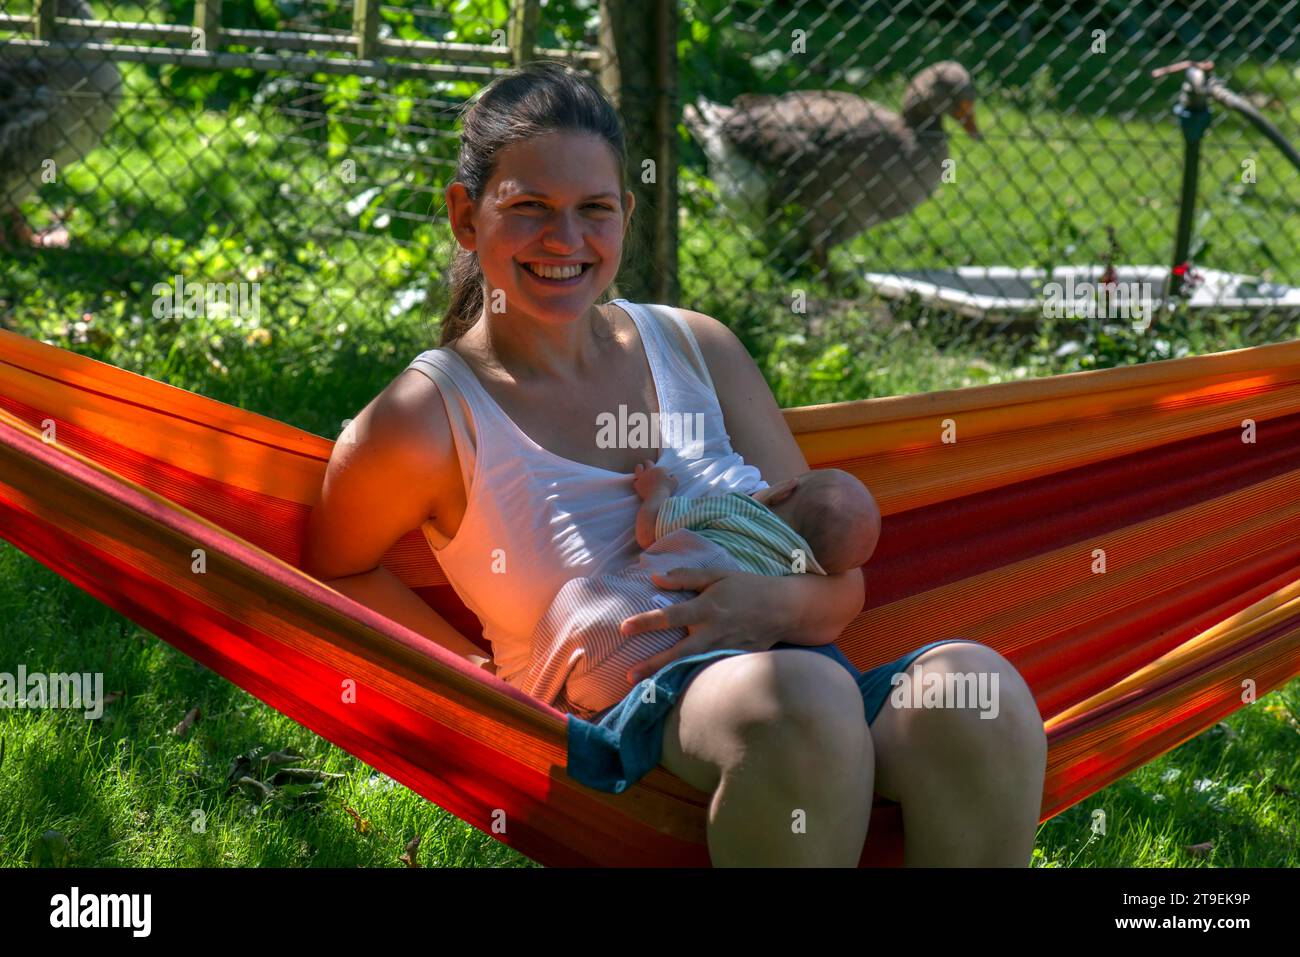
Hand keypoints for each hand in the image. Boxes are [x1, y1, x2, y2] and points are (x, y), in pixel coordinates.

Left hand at [618, 566, 777, 682]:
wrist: (784, 608)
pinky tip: (676, 689)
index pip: (670, 616)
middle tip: (629, 676)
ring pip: (692, 666)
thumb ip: (686, 577)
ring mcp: (725, 650)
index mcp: (707, 608)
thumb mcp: (717, 575)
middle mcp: (713, 632)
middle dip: (653, 665)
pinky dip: (692, 679)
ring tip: (646, 689)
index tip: (623, 629)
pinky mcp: (735, 661)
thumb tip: (655, 578)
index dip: (645, 622)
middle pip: (678, 652)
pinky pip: (709, 671)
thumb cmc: (748, 587)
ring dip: (669, 677)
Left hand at [633, 458, 675, 500]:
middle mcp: (650, 470)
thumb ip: (674, 477)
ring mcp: (642, 476)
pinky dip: (637, 482)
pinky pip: (635, 480)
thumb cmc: (666, 489)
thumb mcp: (675, 482)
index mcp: (659, 469)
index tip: (663, 475)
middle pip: (648, 462)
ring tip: (641, 472)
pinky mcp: (637, 483)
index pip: (661, 467)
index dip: (663, 471)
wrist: (656, 497)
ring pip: (638, 467)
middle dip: (649, 464)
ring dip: (640, 468)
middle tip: (650, 468)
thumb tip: (672, 475)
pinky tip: (639, 484)